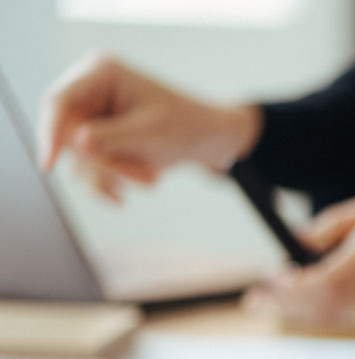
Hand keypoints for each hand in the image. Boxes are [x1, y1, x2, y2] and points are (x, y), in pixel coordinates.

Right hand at [40, 53, 259, 200]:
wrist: (206, 139)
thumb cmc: (185, 127)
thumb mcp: (150, 133)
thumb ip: (112, 138)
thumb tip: (78, 143)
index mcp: (101, 72)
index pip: (60, 101)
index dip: (50, 133)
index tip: (47, 165)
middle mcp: (89, 89)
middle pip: (66, 134)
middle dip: (101, 164)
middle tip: (139, 179)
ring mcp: (92, 113)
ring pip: (77, 156)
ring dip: (113, 175)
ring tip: (149, 178)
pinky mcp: (96, 136)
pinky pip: (87, 167)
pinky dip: (111, 181)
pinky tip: (133, 189)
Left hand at [244, 176, 354, 324]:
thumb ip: (342, 222)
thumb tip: (301, 240)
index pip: (318, 289)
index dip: (283, 293)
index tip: (261, 287)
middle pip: (323, 308)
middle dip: (288, 304)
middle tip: (261, 296)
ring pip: (342, 308)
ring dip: (313, 299)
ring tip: (290, 280)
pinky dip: (342, 294)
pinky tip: (335, 275)